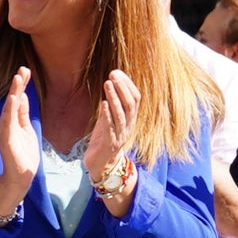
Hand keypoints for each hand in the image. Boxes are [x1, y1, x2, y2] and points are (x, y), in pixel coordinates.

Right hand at [0, 66, 40, 194]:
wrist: (20, 176)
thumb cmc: (23, 155)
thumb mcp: (26, 129)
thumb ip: (22, 114)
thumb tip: (22, 96)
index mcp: (11, 121)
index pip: (17, 99)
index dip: (21, 85)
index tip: (26, 71)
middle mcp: (5, 123)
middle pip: (12, 99)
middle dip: (18, 84)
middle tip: (23, 68)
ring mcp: (5, 130)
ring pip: (9, 107)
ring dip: (14, 91)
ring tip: (18, 77)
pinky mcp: (6, 138)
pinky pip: (8, 121)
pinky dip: (10, 108)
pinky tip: (13, 97)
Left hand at [80, 69, 140, 183]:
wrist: (101, 165)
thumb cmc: (104, 139)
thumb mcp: (108, 119)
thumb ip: (110, 105)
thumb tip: (109, 84)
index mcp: (130, 119)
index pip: (136, 98)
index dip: (127, 84)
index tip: (117, 72)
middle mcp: (129, 126)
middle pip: (131, 104)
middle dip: (122, 88)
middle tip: (113, 74)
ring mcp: (121, 135)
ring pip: (121, 114)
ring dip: (114, 98)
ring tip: (107, 84)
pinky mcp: (110, 143)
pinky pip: (110, 127)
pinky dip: (107, 114)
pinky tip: (102, 103)